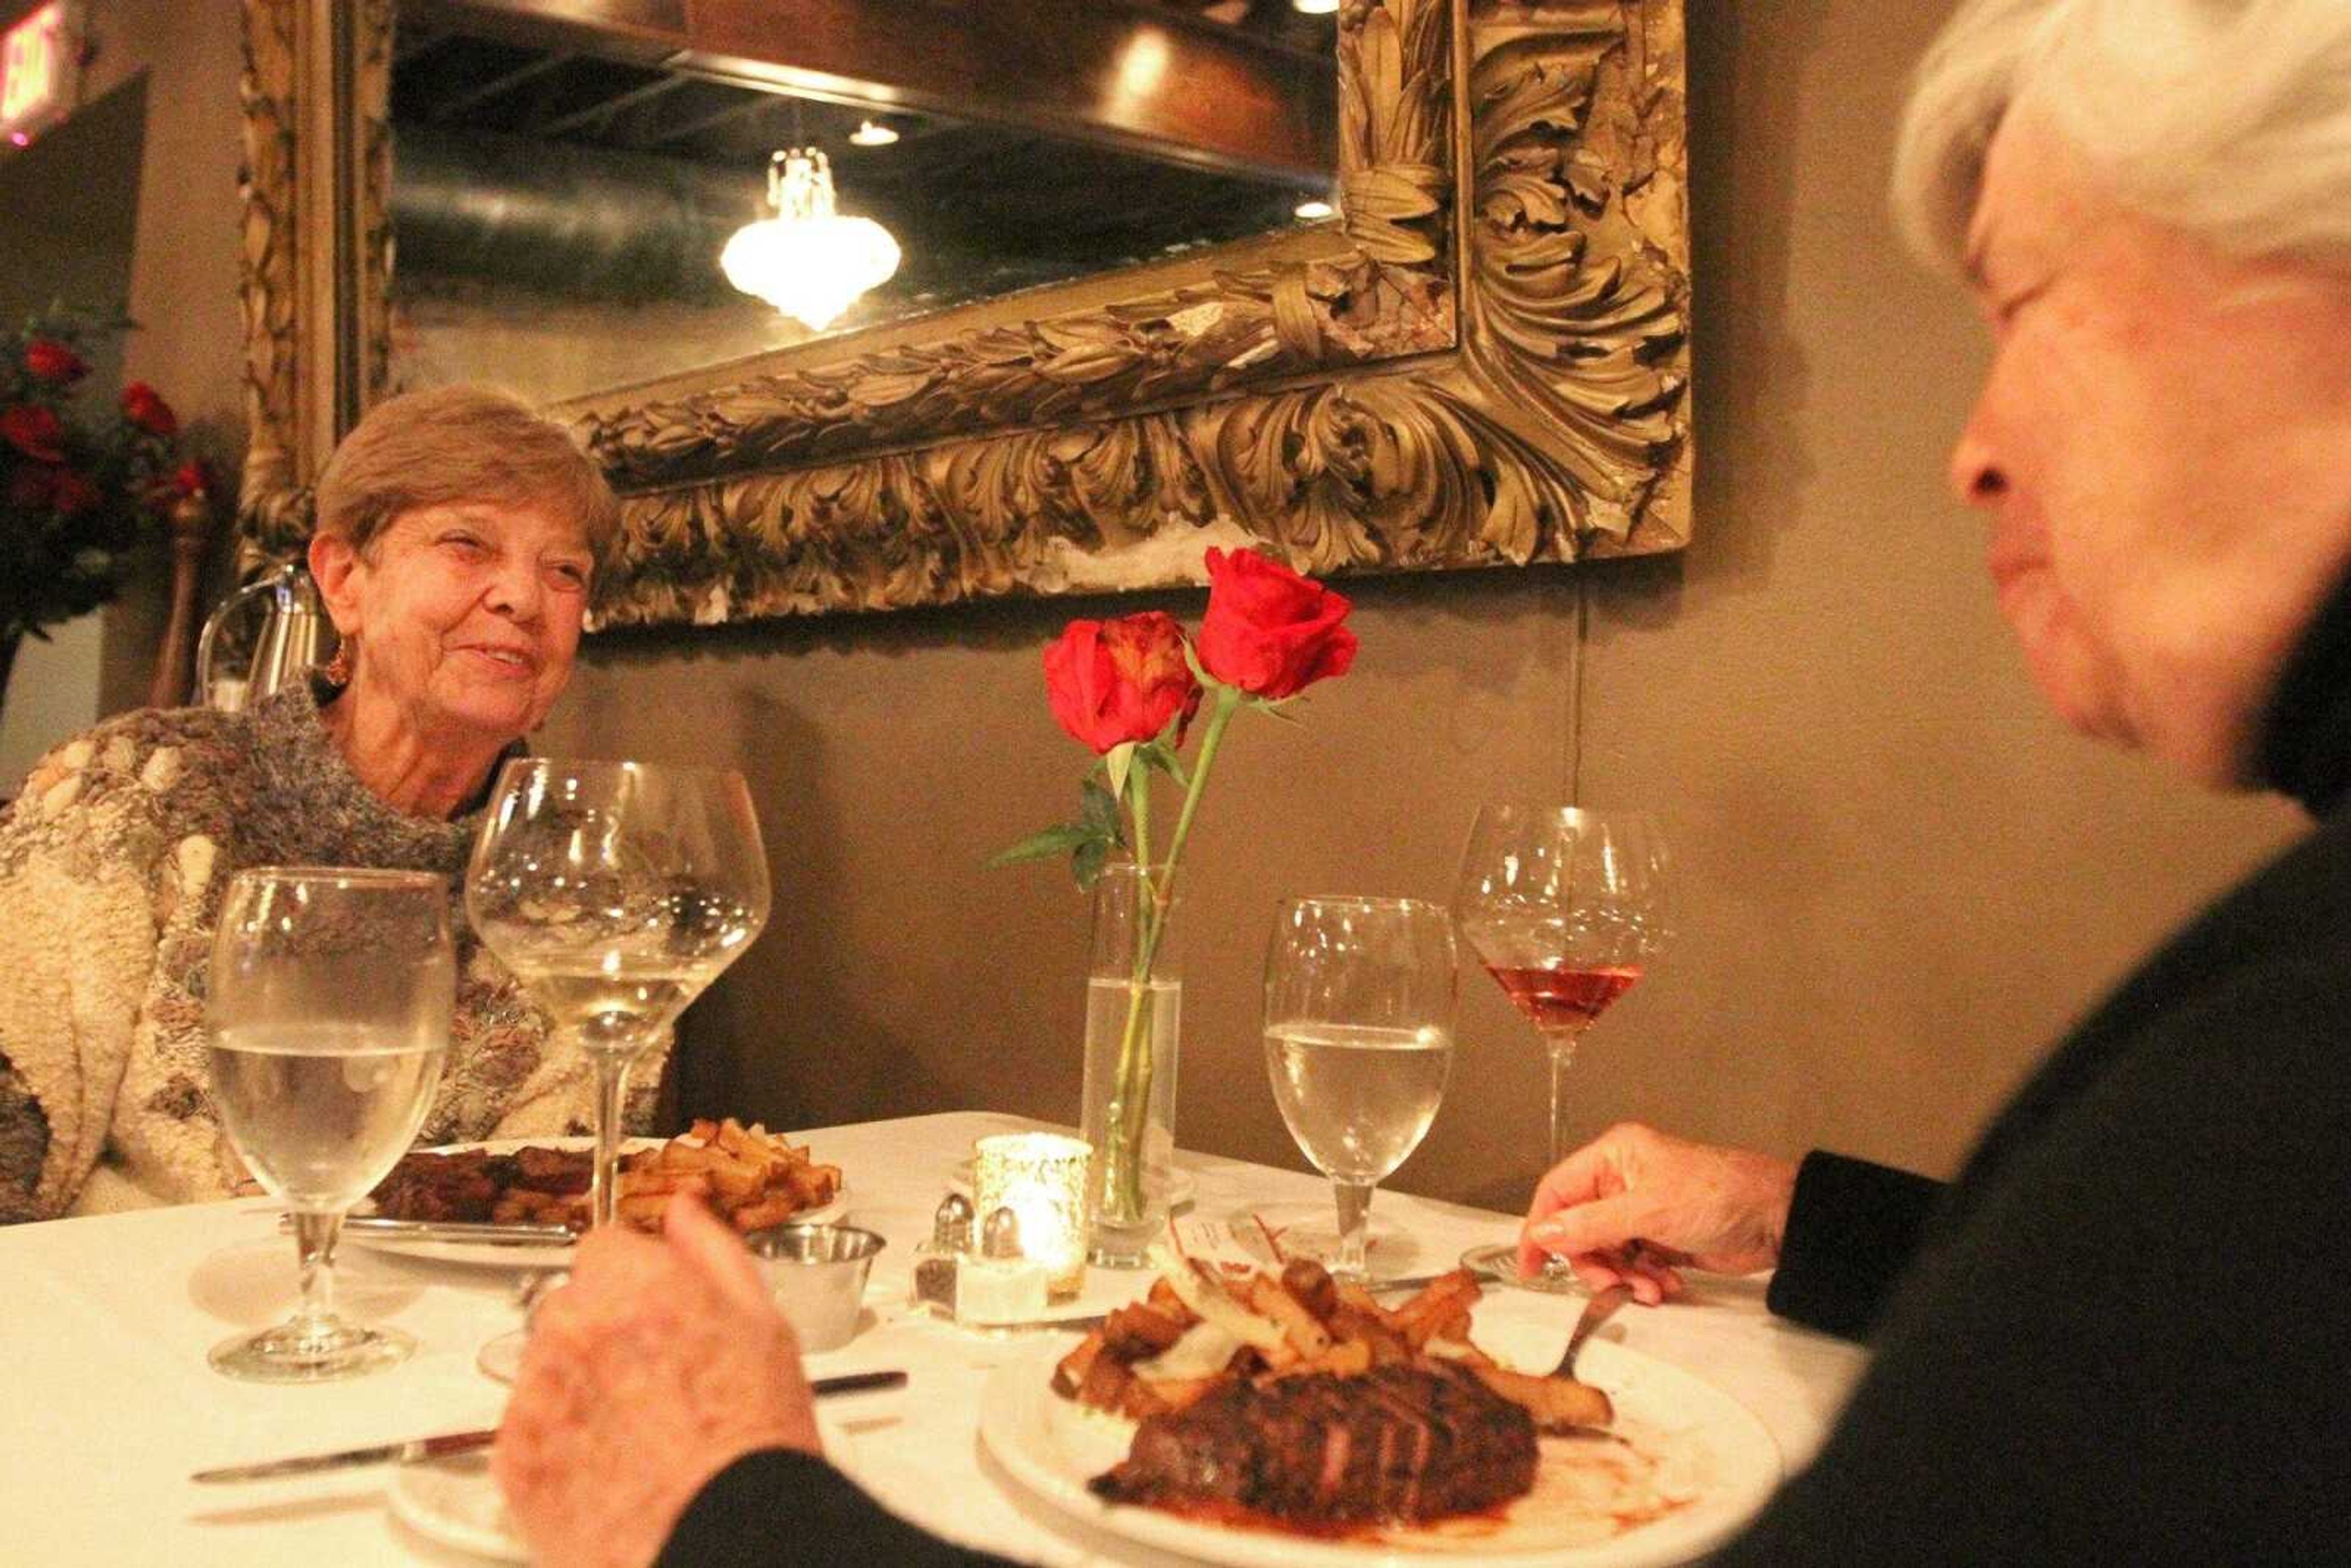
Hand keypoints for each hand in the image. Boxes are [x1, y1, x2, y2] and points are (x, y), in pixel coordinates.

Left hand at [493, 1195, 822, 1567]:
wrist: (719, 1532)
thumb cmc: (749, 1437)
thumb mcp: (761, 1322)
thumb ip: (711, 1252)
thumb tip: (683, 1212)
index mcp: (632, 1284)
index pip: (604, 1244)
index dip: (636, 1277)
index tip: (655, 1305)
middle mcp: (571, 1328)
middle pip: (570, 1304)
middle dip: (604, 1327)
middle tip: (657, 1375)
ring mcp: (534, 1393)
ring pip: (545, 1363)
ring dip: (577, 1380)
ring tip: (638, 1427)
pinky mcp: (512, 1455)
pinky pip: (526, 1424)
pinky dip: (556, 1437)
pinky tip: (610, 1460)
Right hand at [1517, 1123, 1795, 1305]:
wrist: (1777, 1219)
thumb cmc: (1720, 1195)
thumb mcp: (1648, 1211)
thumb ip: (1591, 1225)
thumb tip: (1543, 1234)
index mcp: (1613, 1157)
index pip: (1556, 1192)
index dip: (1540, 1229)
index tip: (1532, 1266)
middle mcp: (1621, 1181)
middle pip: (1578, 1230)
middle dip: (1595, 1263)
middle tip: (1612, 1284)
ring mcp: (1640, 1210)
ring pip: (1605, 1253)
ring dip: (1623, 1277)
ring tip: (1651, 1288)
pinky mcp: (1660, 1237)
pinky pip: (1632, 1265)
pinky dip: (1644, 1279)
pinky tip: (1667, 1283)